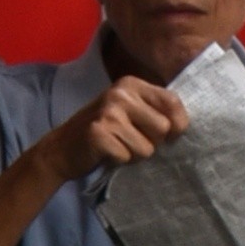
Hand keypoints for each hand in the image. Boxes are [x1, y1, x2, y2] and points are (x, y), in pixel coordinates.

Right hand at [56, 73, 187, 183]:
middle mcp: (120, 93)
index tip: (169, 136)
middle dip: (151, 143)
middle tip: (130, 140)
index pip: (173, 102)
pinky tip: (106, 153)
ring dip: (134, 154)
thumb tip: (184, 125)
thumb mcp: (129, 112)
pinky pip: (128, 157)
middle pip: (164, 129)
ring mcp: (108, 112)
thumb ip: (155, 111)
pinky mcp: (99, 133)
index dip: (178, 125)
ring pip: (148, 148)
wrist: (61, 149)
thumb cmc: (104, 132)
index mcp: (132, 84)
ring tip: (117, 146)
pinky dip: (119, 161)